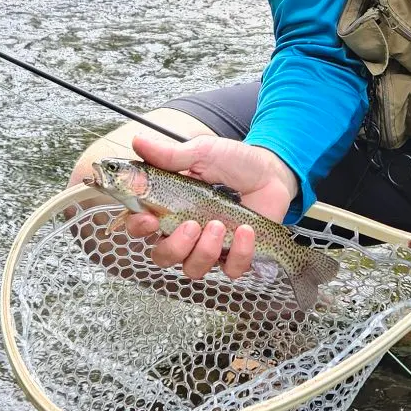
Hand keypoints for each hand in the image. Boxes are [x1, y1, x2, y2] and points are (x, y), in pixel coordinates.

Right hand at [124, 134, 298, 279]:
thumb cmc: (234, 161)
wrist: (272, 171)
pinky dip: (238, 253)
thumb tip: (137, 141)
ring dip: (204, 251)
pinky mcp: (235, 255)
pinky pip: (230, 270)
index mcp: (169, 206)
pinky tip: (245, 230)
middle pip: (163, 256)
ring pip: (192, 269)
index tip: (150, 218)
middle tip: (191, 225)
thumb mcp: (202, 153)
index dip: (138, 228)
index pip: (140, 226)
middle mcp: (184, 232)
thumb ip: (170, 154)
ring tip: (220, 224)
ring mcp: (209, 246)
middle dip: (174, 247)